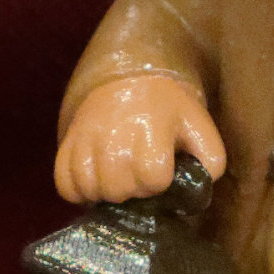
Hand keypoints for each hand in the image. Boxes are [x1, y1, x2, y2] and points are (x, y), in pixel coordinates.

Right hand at [55, 74, 224, 205]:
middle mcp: (114, 132)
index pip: (152, 178)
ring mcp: (85, 137)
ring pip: (90, 189)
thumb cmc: (169, 111)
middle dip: (133, 190)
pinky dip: (78, 190)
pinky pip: (63, 184)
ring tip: (118, 179)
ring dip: (106, 192)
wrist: (131, 81)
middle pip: (118, 189)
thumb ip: (210, 162)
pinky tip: (95, 181)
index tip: (161, 172)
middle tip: (138, 177)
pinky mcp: (66, 142)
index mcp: (151, 127)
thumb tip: (195, 192)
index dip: (159, 182)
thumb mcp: (200, 128)